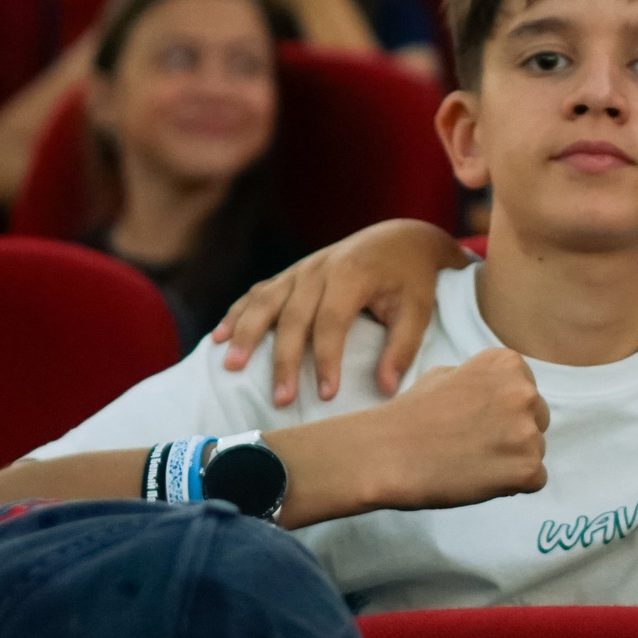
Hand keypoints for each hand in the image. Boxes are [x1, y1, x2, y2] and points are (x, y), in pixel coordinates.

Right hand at [214, 220, 471, 403]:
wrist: (399, 239)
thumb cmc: (411, 279)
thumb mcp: (418, 309)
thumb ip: (402, 347)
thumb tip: (386, 388)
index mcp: (352, 273)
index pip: (331, 321)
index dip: (327, 359)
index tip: (327, 395)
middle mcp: (319, 268)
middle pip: (293, 317)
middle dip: (284, 360)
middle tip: (280, 399)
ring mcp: (300, 269)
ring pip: (265, 302)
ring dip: (246, 334)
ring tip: (231, 367)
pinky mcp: (290, 275)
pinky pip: (258, 293)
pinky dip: (237, 314)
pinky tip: (219, 337)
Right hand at [338, 348, 548, 510]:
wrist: (386, 453)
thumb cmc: (410, 415)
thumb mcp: (445, 375)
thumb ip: (481, 380)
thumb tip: (500, 394)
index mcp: (507, 364)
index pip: (525, 391)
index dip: (499, 412)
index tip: (473, 421)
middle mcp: (524, 392)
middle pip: (537, 420)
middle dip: (511, 435)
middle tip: (472, 446)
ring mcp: (527, 432)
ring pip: (535, 451)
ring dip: (510, 460)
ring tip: (471, 463)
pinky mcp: (526, 468)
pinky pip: (534, 480)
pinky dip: (512, 486)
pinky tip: (479, 479)